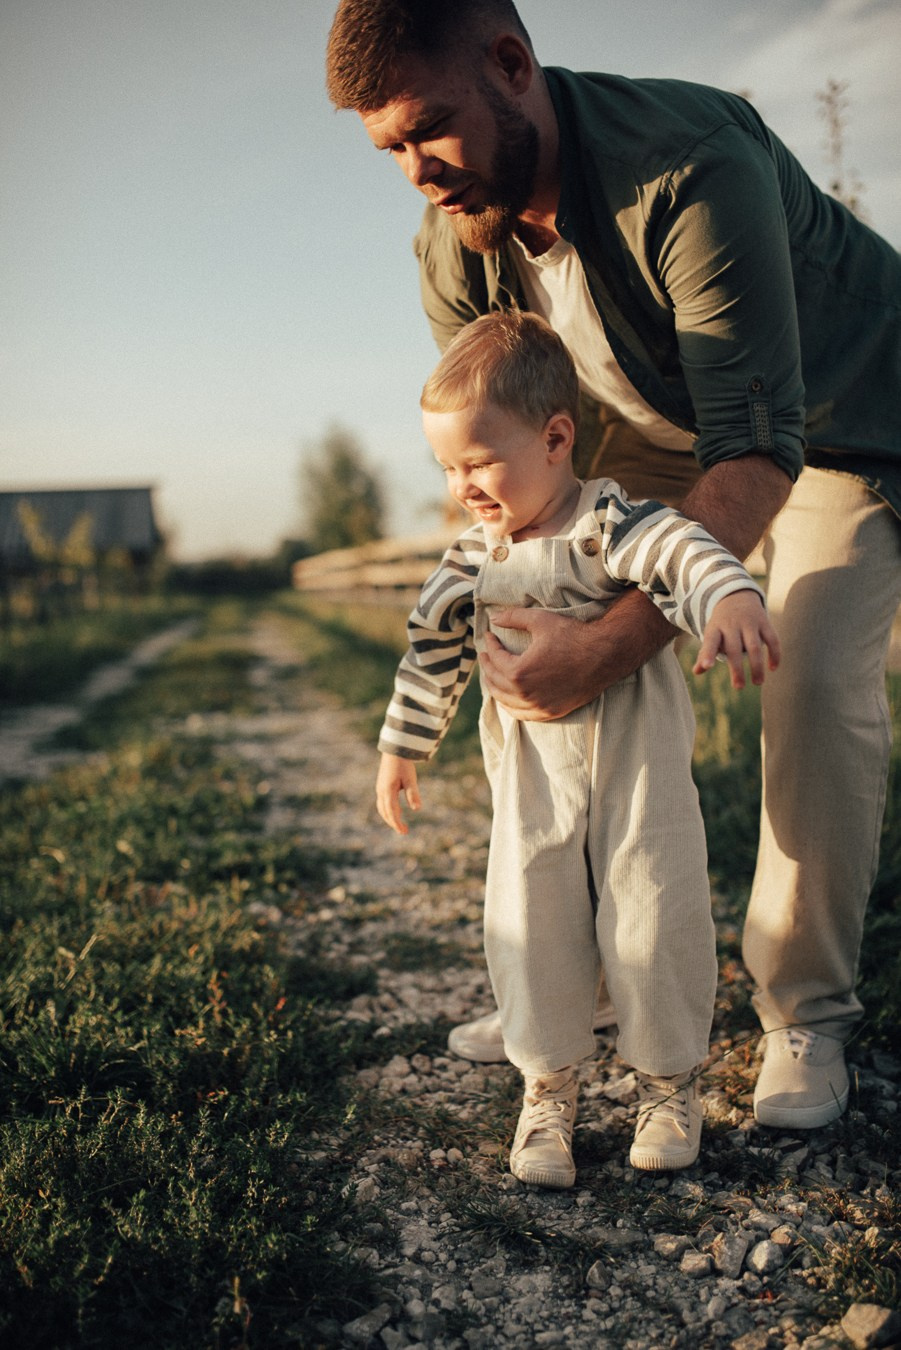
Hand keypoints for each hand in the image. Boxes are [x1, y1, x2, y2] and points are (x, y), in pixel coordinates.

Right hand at [376, 753, 421, 833]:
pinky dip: (387, 811)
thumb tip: (417, 809)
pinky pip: (382, 803)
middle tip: (404, 831)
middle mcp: (381, 791)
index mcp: (388, 791)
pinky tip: (395, 812)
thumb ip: (413, 794)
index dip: (397, 823)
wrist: (395, 750)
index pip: (392, 812)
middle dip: (393, 823)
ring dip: (389, 818)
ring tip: (399, 824)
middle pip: (385, 812)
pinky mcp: (381, 786)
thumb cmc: (404, 764)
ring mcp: (380, 789)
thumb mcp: (411, 778)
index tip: (404, 832)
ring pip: (382, 808)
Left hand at [478, 591, 675, 720]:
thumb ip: (513, 617)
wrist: (605, 654)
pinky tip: (507, 696)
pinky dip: (510, 705)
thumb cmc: (573, 635)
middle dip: (487, 666)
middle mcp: (527, 694)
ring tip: (491, 674)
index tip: (490, 636)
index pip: (495, 659)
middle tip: (486, 655)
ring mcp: (539, 706)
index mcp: (520, 671)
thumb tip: (493, 617)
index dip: (490, 645)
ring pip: (505, 701)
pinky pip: (522, 714)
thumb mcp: (540, 620)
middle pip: (495, 682)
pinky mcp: (551, 712)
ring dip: (494, 687)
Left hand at [693, 589, 780, 687]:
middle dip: (737, 669)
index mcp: (715, 629)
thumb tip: (697, 672)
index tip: (706, 667)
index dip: (707, 654)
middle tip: (738, 687)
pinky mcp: (765, 622)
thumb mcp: (711, 634)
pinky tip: (773, 668)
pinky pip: (772, 639)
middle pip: (734, 649)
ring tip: (758, 683)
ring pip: (754, 646)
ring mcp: (749, 623)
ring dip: (757, 666)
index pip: (710, 641)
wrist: (737, 596)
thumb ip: (704, 653)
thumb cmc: (721, 623)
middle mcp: (732, 625)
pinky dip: (774, 654)